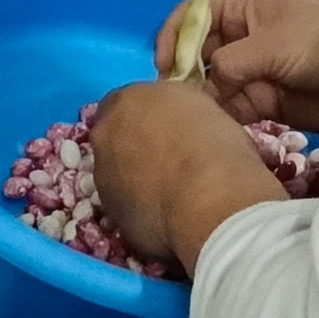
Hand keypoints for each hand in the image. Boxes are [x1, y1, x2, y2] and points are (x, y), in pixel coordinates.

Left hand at [88, 81, 289, 273]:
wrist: (211, 202)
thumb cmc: (216, 146)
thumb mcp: (201, 106)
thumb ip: (175, 110)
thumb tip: (177, 124)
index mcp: (126, 101)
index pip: (126, 103)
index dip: (148, 117)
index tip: (169, 129)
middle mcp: (105, 136)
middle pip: (114, 138)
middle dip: (135, 146)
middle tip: (169, 159)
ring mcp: (102, 178)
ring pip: (115, 175)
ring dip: (135, 179)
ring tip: (172, 192)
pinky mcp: (114, 216)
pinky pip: (127, 207)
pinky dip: (142, 208)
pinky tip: (169, 214)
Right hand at [161, 0, 318, 137]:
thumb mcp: (272, 44)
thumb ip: (230, 64)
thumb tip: (202, 89)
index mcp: (244, 8)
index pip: (194, 15)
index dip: (174, 36)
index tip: (164, 64)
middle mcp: (243, 38)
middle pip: (198, 54)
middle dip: (184, 74)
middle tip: (174, 101)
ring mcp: (253, 71)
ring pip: (212, 85)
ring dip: (200, 101)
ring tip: (189, 120)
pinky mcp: (264, 102)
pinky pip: (231, 110)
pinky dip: (219, 119)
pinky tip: (209, 130)